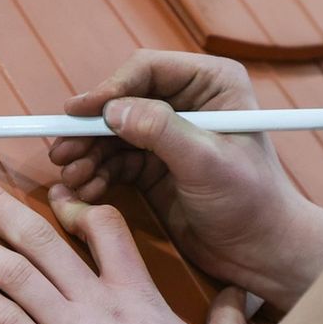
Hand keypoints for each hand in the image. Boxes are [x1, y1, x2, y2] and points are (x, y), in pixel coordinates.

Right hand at [51, 50, 322, 308]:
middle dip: (89, 128)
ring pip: (111, 133)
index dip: (108, 89)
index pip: (147, 70)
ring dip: (86, 153)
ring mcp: (168, 134)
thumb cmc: (252, 203)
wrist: (262, 253)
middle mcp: (187, 102)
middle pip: (121, 101)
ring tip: (70, 176)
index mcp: (212, 84)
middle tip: (60, 151)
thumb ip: (161, 131)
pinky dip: (95, 174)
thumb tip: (113, 110)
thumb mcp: (207, 162)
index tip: (77, 113)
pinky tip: (84, 190)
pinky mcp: (154, 165)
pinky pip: (113, 161)